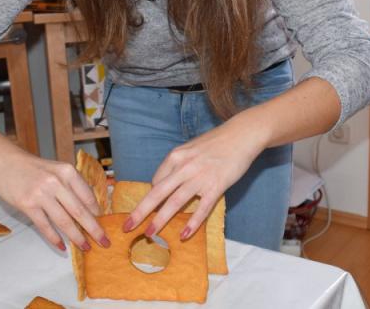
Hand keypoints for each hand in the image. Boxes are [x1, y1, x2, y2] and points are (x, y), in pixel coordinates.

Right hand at [0, 149, 110, 251]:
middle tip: (104, 241)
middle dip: (94, 229)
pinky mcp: (27, 205)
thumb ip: (71, 186)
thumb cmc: (33, 168)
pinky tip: (62, 247)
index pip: (88, 196)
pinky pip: (45, 226)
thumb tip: (89, 208)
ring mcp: (41, 194)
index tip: (104, 224)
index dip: (97, 213)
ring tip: (86, 247)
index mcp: (67, 172)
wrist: (5, 161)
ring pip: (64, 221)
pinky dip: (54, 238)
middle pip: (80, 211)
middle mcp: (56, 182)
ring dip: (77, 237)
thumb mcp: (56, 170)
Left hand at [123, 111, 269, 239]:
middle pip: (157, 193)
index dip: (152, 197)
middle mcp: (184, 167)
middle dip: (140, 211)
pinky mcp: (216, 186)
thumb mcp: (191, 148)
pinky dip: (192, 223)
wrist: (242, 134)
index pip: (157, 181)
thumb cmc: (217, 142)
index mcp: (176, 156)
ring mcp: (200, 177)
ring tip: (149, 234)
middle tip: (127, 226)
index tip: (152, 208)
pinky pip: (201, 209)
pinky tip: (184, 235)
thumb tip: (169, 182)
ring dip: (160, 220)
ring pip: (175, 203)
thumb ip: (180, 164)